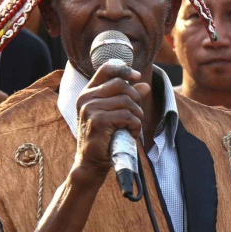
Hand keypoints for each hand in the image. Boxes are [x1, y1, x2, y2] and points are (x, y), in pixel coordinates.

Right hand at [74, 61, 149, 178]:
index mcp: (88, 93)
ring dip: (137, 115)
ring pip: (126, 101)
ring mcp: (90, 109)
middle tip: (136, 113)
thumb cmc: (104, 137)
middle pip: (121, 84)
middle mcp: (86, 98)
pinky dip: (135, 125)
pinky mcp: (98, 121)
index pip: (105, 69)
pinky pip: (127, 116)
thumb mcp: (115, 114)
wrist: (91, 162)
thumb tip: (145, 85)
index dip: (124, 69)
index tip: (136, 76)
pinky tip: (131, 133)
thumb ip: (127, 98)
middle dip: (135, 98)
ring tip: (133, 126)